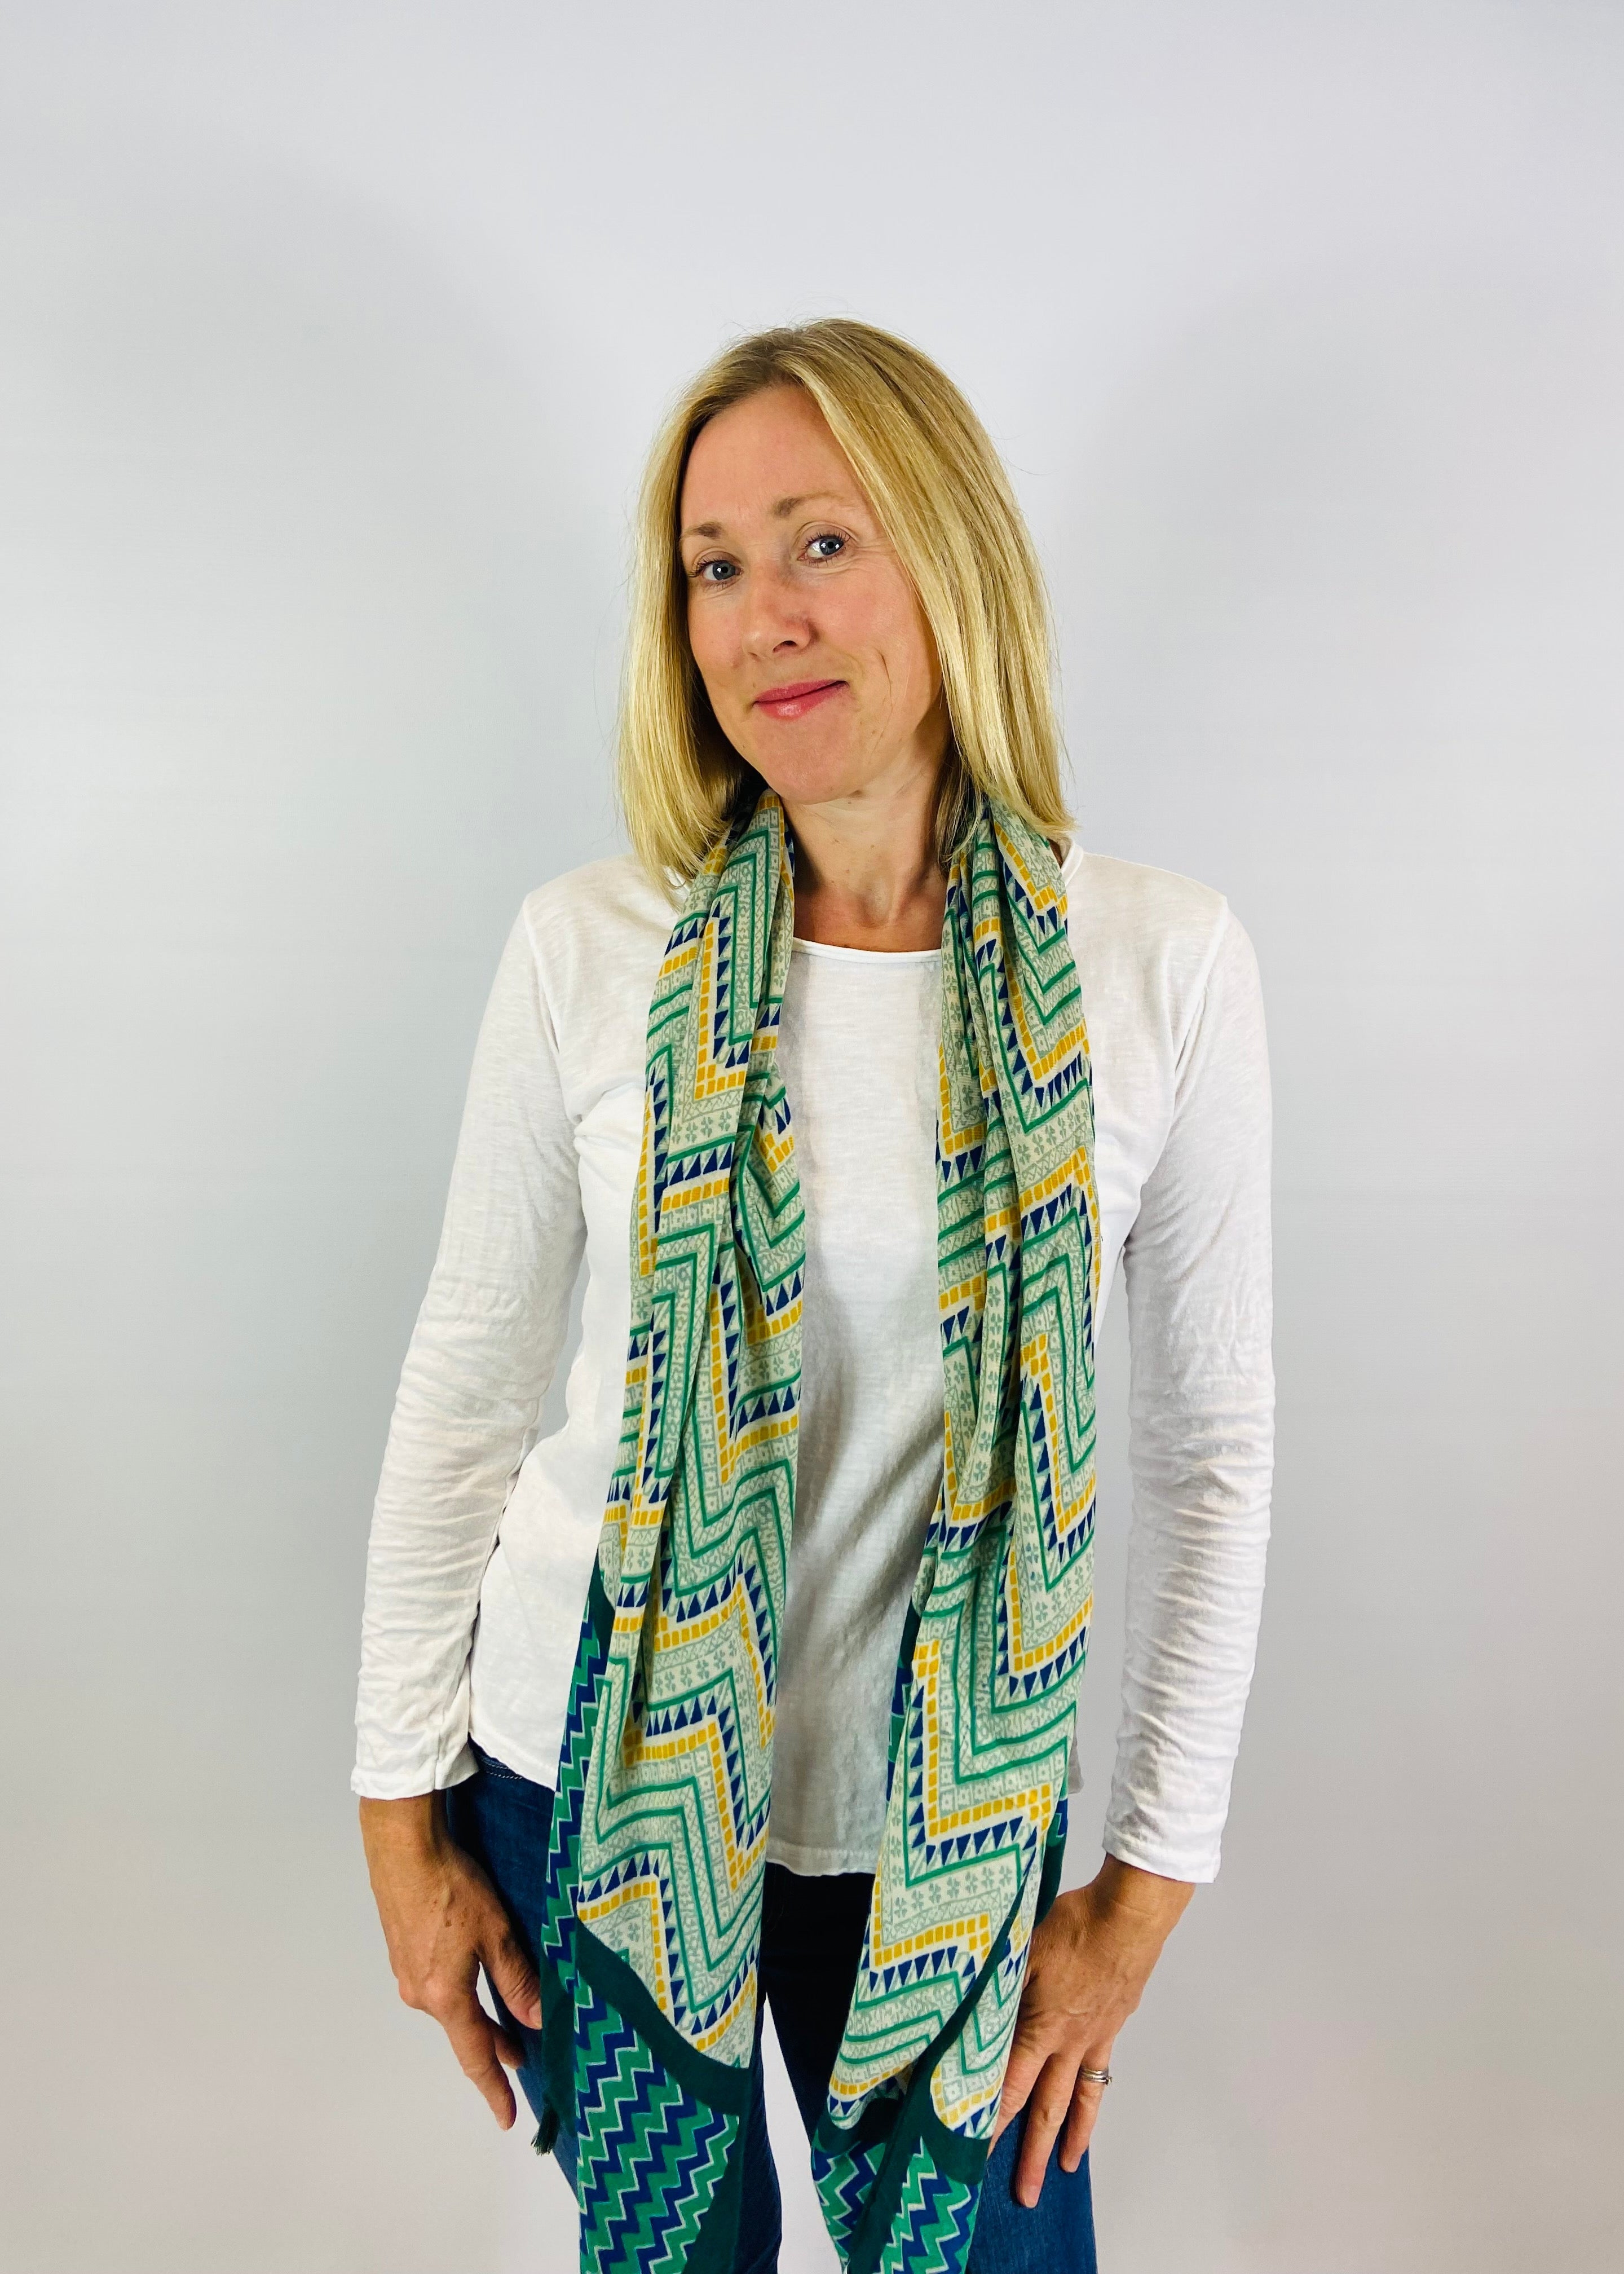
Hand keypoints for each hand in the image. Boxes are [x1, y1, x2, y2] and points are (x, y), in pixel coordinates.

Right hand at [358, 1792, 542, 2128]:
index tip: (507, 2117)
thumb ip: (517, 1980)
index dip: (493, 2087)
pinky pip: (438, 1984)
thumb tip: (536, 2019)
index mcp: (444, 1996)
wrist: (403, 1846)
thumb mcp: (496, 1934)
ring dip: (478, 2015)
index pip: (475, 2055)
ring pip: (451, 2005)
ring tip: (505, 2021)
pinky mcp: (403, 1950)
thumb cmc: (450, 1885)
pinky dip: (461, 1991)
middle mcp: (420, 1993)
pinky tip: (474, 1977)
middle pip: (464, 2030)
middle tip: (520, 2059)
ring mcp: (407, 1972)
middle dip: (493, 2046)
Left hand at [992, 1856, 1192, 2206]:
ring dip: (1069, 2138)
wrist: (1129, 1915)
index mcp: (1040, 2027)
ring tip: (1063, 2170)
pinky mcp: (1112, 2025)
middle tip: (1024, 2194)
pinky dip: (1094, 2099)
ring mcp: (1094, 2037)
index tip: (973, 2151)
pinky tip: (1089, 2110)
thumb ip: (1000, 1989)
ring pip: (1078, 2100)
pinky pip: (1100, 2073)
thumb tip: (970, 2013)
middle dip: (1031, 2154)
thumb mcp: (1022, 1952)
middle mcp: (1067, 2042)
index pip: (1008, 2087)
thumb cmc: (1073, 1925)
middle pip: (1045, 2108)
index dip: (990, 2122)